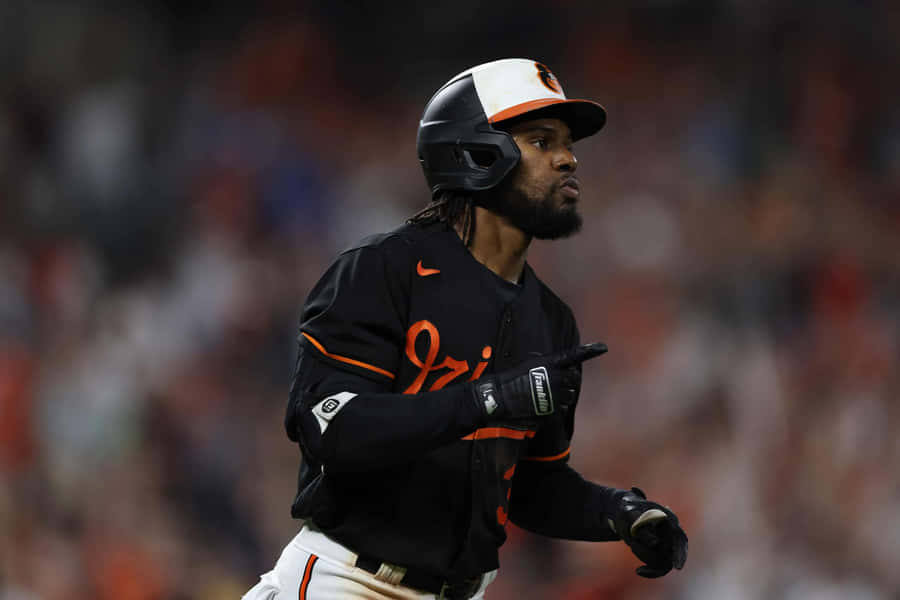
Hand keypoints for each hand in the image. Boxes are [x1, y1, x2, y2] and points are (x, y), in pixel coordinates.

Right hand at [471, 343, 606, 420]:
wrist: (500, 397)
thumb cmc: (510, 379)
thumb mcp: (528, 364)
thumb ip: (545, 364)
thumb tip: (558, 367)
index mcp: (548, 362)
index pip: (573, 355)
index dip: (590, 350)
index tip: (604, 347)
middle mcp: (554, 376)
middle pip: (575, 379)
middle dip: (569, 381)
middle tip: (558, 384)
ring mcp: (554, 393)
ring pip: (571, 395)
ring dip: (564, 395)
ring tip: (549, 396)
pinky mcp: (551, 408)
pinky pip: (565, 408)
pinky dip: (559, 407)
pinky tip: (547, 406)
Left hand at [608, 487, 687, 577]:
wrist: (626, 513)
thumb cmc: (628, 511)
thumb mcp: (630, 516)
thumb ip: (643, 529)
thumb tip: (656, 544)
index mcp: (668, 518)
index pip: (679, 538)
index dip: (680, 553)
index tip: (677, 567)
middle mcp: (672, 532)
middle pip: (672, 553)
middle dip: (651, 555)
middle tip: (635, 551)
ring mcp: (668, 543)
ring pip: (664, 562)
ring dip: (645, 556)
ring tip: (632, 542)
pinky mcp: (662, 552)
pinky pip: (660, 567)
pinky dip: (650, 570)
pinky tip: (638, 570)